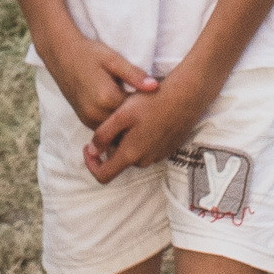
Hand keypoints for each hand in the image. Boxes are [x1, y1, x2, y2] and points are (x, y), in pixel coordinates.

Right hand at [44, 34, 160, 132]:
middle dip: (139, 121)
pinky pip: (106, 129)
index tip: (160, 102)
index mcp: (107, 98)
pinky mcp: (85, 120)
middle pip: (126, 126)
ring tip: (141, 115)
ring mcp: (89, 119)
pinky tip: (126, 116)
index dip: (149, 108)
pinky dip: (116, 126)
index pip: (136, 112)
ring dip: (127, 126)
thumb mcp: (112, 59)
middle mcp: (97, 113)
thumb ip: (133, 74)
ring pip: (116, 132)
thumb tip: (155, 86)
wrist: (60, 54)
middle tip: (153, 112)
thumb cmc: (88, 53)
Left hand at [85, 68, 208, 182]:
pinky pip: (146, 148)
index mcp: (130, 155)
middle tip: (110, 121)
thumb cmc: (151, 103)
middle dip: (111, 146)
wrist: (185, 97)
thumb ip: (104, 135)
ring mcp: (157, 156)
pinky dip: (140, 138)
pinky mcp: (166, 148)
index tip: (87, 147)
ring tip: (127, 116)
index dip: (91, 164)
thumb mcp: (121, 115)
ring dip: (126, 140)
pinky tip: (143, 118)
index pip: (104, 175)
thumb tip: (92, 151)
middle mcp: (144, 161)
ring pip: (133, 154)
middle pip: (119, 161)